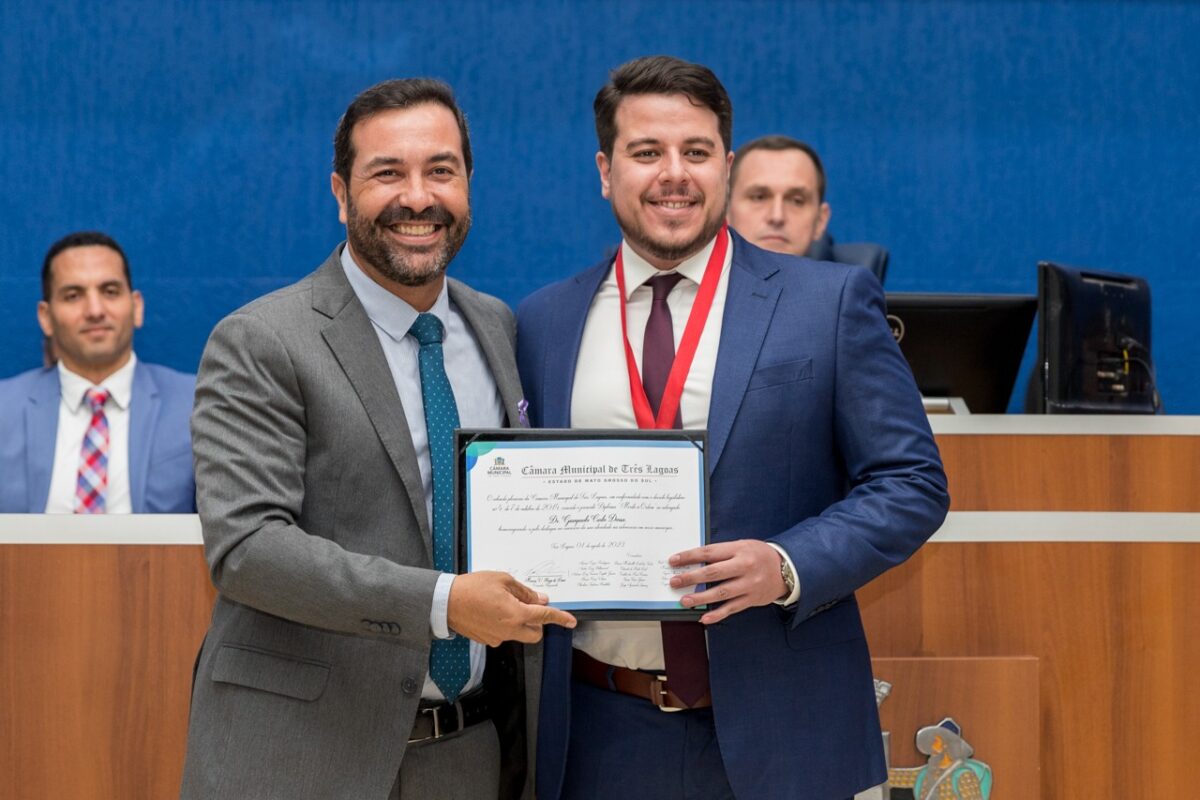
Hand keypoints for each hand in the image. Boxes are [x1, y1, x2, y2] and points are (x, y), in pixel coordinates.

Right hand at [447, 571, 576, 646]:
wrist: (446, 602)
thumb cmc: (473, 587)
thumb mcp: (502, 580)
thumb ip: (524, 592)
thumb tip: (539, 600)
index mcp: (516, 614)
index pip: (544, 618)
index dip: (560, 618)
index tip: (571, 621)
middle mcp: (509, 630)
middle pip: (535, 634)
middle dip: (537, 623)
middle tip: (527, 606)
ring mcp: (497, 637)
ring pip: (518, 634)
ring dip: (519, 623)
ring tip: (503, 605)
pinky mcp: (486, 640)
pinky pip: (503, 634)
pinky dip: (503, 625)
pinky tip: (491, 612)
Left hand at [669, 540, 786, 624]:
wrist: (787, 569)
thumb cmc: (759, 555)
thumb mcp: (742, 546)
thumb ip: (722, 552)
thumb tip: (694, 560)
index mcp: (739, 549)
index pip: (709, 552)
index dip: (689, 557)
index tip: (674, 561)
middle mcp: (744, 566)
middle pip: (713, 573)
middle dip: (691, 578)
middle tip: (674, 582)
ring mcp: (749, 584)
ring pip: (721, 592)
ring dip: (701, 598)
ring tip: (684, 601)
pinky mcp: (752, 599)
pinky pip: (732, 608)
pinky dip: (718, 615)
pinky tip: (704, 618)